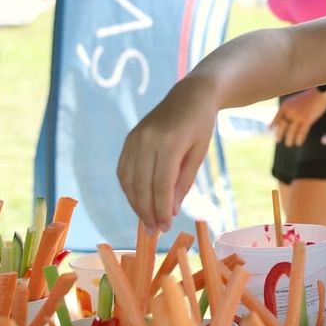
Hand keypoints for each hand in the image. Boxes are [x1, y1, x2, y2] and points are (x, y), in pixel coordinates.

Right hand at [117, 78, 219, 232]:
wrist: (191, 94)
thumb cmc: (201, 125)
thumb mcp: (198, 154)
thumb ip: (183, 182)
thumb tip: (169, 210)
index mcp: (169, 143)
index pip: (160, 185)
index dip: (160, 210)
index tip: (165, 227)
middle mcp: (147, 140)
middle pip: (141, 185)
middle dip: (146, 212)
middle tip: (154, 232)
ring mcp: (135, 138)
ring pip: (128, 180)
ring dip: (135, 203)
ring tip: (146, 221)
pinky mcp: (130, 138)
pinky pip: (123, 169)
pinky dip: (129, 188)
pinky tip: (137, 201)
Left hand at [270, 88, 325, 147]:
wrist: (320, 92)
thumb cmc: (308, 97)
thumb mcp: (294, 102)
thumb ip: (288, 110)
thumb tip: (281, 120)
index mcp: (285, 106)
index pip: (277, 118)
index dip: (273, 125)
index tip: (269, 131)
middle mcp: (290, 111)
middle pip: (282, 126)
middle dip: (279, 135)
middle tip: (277, 141)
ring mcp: (298, 116)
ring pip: (291, 132)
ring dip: (289, 140)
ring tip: (289, 144)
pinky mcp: (307, 120)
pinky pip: (302, 133)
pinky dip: (299, 139)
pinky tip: (298, 143)